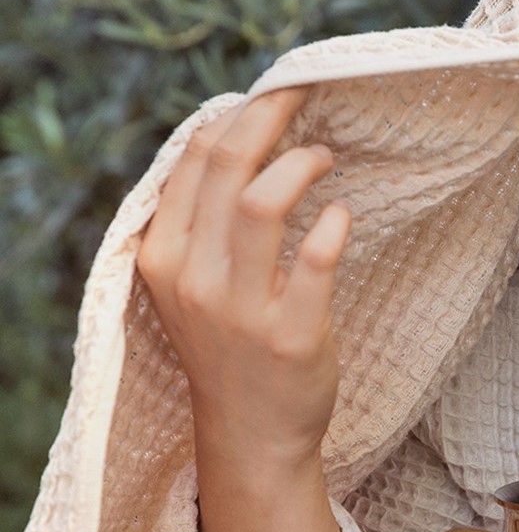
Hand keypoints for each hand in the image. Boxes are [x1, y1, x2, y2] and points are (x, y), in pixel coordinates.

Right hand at [137, 88, 350, 483]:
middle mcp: (195, 279)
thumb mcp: (194, 283)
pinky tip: (342, 214)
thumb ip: (203, 221)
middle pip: (226, 167)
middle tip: (303, 96)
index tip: (270, 97)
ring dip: (300, 164)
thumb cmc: (232, 346)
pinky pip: (315, 260)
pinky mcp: (292, 334)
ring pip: (261, 203)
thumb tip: (233, 135)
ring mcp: (241, 309)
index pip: (194, 160)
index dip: (237, 116)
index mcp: (164, 257)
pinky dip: (333, 224)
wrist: (251, 435)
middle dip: (268, 116)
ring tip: (325, 156)